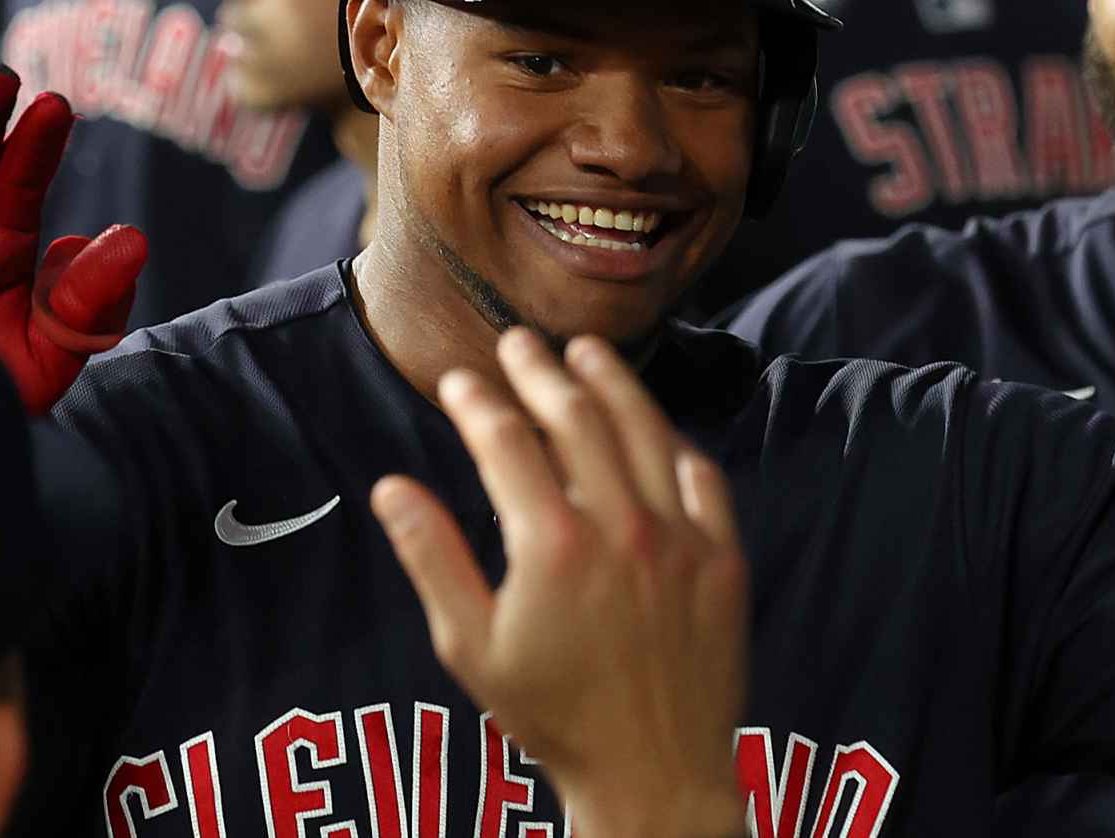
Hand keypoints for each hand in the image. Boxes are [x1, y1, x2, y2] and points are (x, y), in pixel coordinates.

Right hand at [372, 329, 746, 837]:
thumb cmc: (551, 715)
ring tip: (585, 351)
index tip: (457, 379)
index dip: (476, 402)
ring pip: (645, 431)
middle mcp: (621, 527)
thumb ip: (432, 557)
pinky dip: (673, 441)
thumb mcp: (471, 646)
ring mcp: (680, 537)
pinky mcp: (723, 557)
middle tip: (517, 342)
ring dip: (612, 383)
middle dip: (540, 371)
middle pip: (577, 418)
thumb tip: (391, 487)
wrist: (652, 771)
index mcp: (551, 545)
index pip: (507, 442)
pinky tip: (653, 424)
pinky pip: (702, 476)